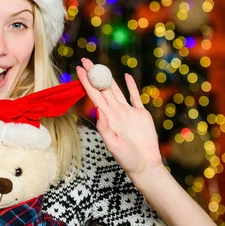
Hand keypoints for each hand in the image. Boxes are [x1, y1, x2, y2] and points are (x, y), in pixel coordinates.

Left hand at [76, 58, 163, 176]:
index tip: (79, 70)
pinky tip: (126, 76)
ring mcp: (128, 113)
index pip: (94, 96)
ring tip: (99, 65)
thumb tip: (99, 110)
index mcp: (108, 118)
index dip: (87, 82)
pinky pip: (136, 97)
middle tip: (85, 60)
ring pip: (116, 90)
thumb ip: (105, 128)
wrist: (145, 165)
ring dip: (108, 77)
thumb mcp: (113, 145)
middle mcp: (116, 113)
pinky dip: (132, 87)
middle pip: (103, 89)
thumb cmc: (127, 159)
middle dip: (94, 75)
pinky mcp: (141, 115)